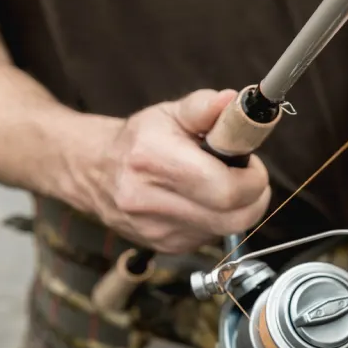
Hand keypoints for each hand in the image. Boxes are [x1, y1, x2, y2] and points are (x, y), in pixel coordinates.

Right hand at [88, 89, 271, 253]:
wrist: (94, 170)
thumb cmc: (139, 139)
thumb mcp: (169, 113)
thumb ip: (204, 107)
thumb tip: (233, 101)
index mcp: (154, 160)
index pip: (227, 189)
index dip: (253, 179)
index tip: (251, 163)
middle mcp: (150, 200)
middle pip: (234, 218)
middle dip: (253, 197)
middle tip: (246, 176)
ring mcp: (157, 229)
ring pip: (226, 230)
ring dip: (236, 208)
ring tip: (219, 183)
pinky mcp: (164, 246)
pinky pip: (211, 237)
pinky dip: (217, 220)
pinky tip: (202, 201)